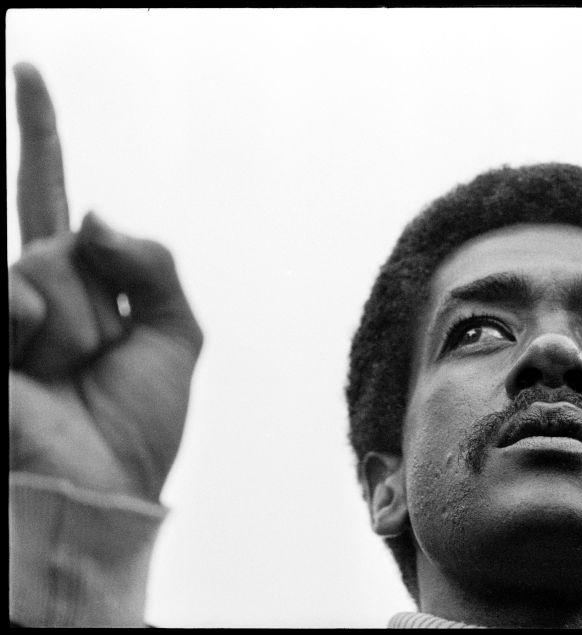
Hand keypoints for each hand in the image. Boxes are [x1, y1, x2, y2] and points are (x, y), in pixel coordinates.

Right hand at [8, 63, 202, 502]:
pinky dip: (39, 334)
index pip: (50, 194)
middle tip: (96, 363)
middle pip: (69, 239)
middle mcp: (23, 290)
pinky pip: (14, 293)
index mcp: (73, 288)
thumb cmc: (138, 427)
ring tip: (63, 377)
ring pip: (46, 264)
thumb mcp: (179, 337)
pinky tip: (29, 378)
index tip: (28, 70)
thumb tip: (91, 211)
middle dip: (104, 304)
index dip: (40, 135)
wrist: (103, 490)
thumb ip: (152, 262)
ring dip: (79, 327)